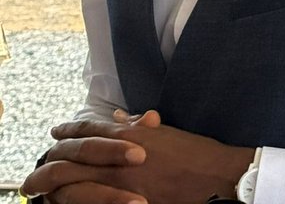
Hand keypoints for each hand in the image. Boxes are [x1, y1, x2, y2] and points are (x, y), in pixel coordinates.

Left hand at [22, 111, 252, 203]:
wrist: (215, 178)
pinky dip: (75, 202)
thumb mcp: (166, 134)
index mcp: (128, 137)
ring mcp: (118, 186)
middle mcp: (118, 160)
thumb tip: (118, 118)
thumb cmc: (194, 153)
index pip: (87, 131)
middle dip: (50, 163)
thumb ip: (138, 127)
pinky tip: (68, 202)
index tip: (57, 132)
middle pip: (69, 160)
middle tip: (40, 165)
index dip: (69, 131)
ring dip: (54, 187)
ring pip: (71, 187)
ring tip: (42, 188)